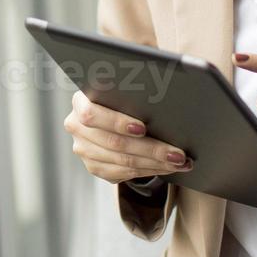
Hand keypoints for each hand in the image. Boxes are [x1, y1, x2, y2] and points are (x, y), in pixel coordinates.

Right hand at [62, 90, 193, 183]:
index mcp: (79, 101)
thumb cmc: (126, 93)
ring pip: (122, 162)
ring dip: (156, 163)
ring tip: (181, 162)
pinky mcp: (95, 168)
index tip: (143, 127)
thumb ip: (133, 84)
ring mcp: (83, 150)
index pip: (92, 114)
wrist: (114, 109)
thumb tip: (169, 82)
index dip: (117, 122)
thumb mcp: (125, 85)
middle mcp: (75, 127)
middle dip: (151, 149)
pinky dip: (150, 171)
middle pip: (114, 144)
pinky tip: (168, 167)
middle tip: (178, 153)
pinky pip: (124, 174)